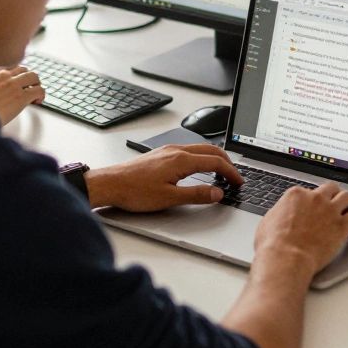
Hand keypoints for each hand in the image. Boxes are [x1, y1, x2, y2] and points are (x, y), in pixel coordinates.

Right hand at [0, 65, 44, 124]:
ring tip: (34, 94)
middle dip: (27, 79)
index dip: (16, 74)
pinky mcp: (22, 96)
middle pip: (23, 69)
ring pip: (33, 77)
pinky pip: (39, 90)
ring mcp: (13, 85)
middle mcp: (3, 75)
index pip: (10, 65)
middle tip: (28, 88)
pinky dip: (41, 95)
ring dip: (36, 85)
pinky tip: (37, 101)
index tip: (17, 81)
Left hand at [84, 144, 244, 210]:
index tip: (238, 182)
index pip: (215, 162)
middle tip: (235, 177)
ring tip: (221, 173)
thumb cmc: (134, 191)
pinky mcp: (161, 154)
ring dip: (214, 159)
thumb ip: (196, 195)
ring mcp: (168, 150)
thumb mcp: (169, 198)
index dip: (231, 173)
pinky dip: (201, 158)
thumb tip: (217, 193)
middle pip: (211, 151)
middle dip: (227, 163)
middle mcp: (176, 150)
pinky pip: (189, 151)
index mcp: (181, 160)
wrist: (109, 184)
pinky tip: (199, 168)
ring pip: (200, 149)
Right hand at [253, 182, 347, 279]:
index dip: (313, 201)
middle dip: (333, 196)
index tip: (315, 209)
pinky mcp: (341, 226)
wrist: (285, 258)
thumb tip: (282, 215)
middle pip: (331, 188)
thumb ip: (280, 213)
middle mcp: (315, 199)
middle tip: (334, 206)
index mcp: (297, 195)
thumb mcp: (268, 221)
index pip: (310, 191)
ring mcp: (330, 211)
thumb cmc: (273, 245)